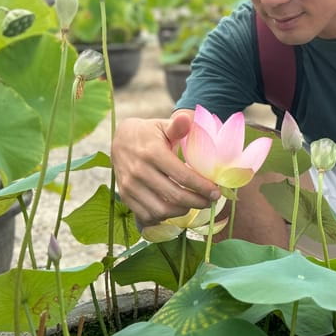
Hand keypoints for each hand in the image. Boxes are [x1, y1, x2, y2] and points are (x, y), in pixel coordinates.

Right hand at [111, 112, 218, 226]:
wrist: (120, 139)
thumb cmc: (149, 133)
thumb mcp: (163, 126)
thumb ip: (177, 126)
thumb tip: (187, 119)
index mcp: (153, 153)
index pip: (183, 176)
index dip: (202, 187)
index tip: (216, 192)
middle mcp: (139, 171)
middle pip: (175, 196)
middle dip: (198, 202)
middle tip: (210, 201)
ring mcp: (130, 186)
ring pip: (161, 210)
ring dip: (182, 211)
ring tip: (194, 205)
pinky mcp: (125, 196)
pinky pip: (147, 215)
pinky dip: (164, 217)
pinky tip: (175, 209)